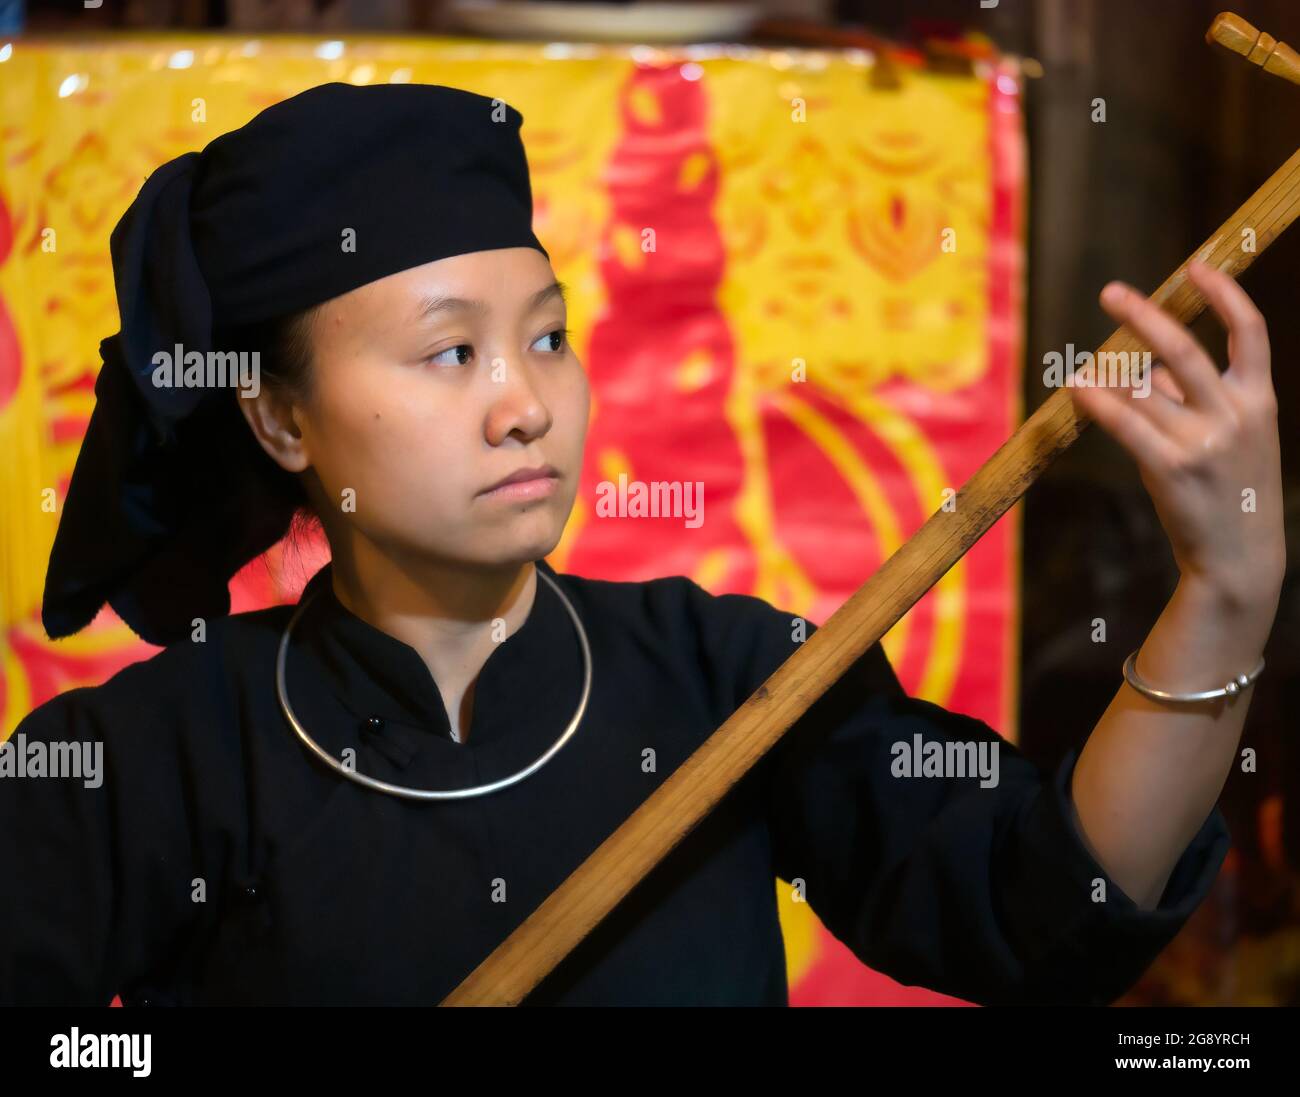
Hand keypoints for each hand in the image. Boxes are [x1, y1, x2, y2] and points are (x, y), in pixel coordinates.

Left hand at [1066, 260, 1285, 611]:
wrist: (1241, 555)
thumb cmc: (1229, 488)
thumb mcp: (1233, 435)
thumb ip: (1195, 397)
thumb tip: (1148, 369)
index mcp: (1259, 398)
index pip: (1250, 330)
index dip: (1224, 292)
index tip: (1196, 265)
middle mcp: (1235, 414)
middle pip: (1184, 348)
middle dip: (1145, 314)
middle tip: (1109, 292)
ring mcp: (1204, 442)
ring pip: (1143, 390)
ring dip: (1107, 373)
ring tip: (1079, 368)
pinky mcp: (1172, 469)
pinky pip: (1126, 424)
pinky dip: (1099, 401)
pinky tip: (1077, 387)